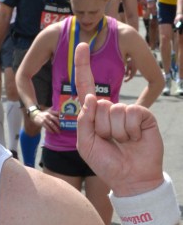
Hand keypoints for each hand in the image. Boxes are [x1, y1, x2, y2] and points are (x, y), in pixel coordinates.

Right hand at [36, 107, 60, 133]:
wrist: (35, 115)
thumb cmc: (44, 115)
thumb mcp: (48, 112)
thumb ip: (54, 112)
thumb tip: (61, 114)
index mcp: (51, 112)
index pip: (57, 114)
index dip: (61, 117)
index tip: (65, 121)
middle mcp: (48, 115)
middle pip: (55, 119)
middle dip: (59, 124)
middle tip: (62, 128)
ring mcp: (45, 119)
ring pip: (51, 124)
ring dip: (55, 128)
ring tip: (58, 132)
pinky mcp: (42, 122)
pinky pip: (47, 127)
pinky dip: (50, 130)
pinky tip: (52, 132)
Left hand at [75, 43, 163, 195]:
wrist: (131, 178)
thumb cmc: (106, 163)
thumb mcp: (86, 144)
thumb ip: (83, 121)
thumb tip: (91, 97)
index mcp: (94, 115)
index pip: (87, 87)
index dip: (83, 67)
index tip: (81, 45)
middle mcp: (110, 110)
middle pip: (99, 104)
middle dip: (101, 127)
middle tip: (110, 142)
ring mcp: (127, 112)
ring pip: (114, 111)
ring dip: (116, 132)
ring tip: (123, 143)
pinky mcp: (143, 115)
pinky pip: (130, 114)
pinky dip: (130, 131)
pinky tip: (134, 139)